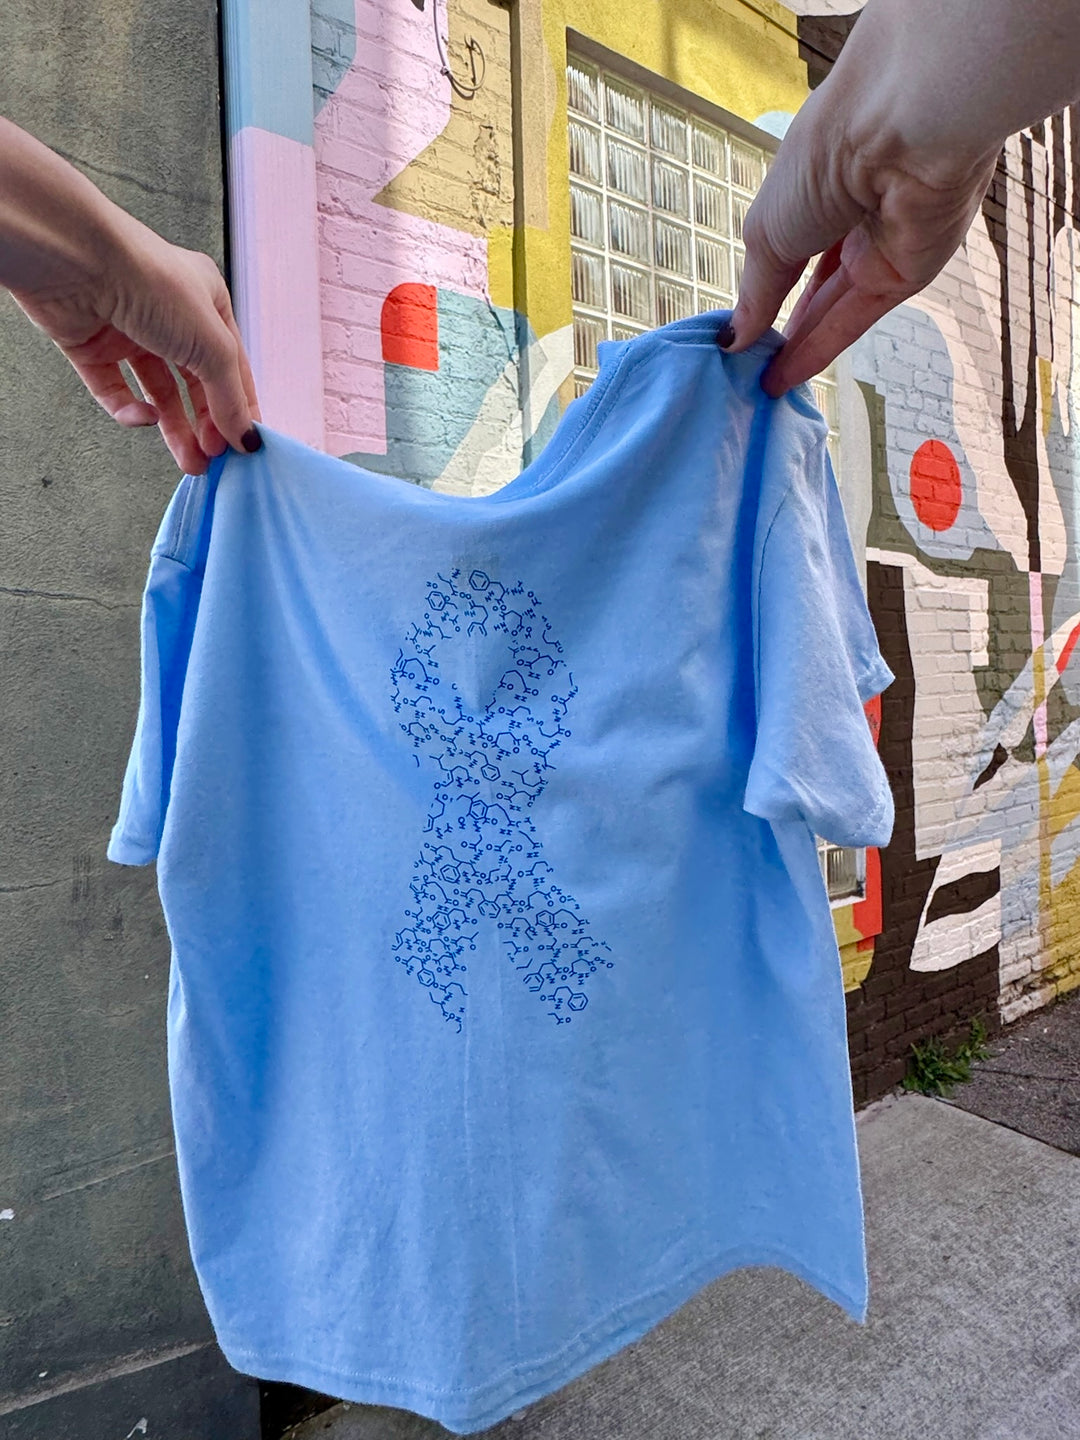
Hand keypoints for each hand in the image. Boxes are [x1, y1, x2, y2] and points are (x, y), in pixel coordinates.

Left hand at [0, 117, 259, 473]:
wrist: (76, 261)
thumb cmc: (151, 282)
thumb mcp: (212, 344)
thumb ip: (230, 397)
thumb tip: (245, 437)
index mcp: (207, 303)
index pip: (233, 367)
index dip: (241, 407)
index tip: (246, 446)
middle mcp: (170, 315)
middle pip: (195, 384)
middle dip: (207, 425)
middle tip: (215, 459)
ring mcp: (129, 331)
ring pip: (158, 392)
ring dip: (175, 428)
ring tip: (190, 462)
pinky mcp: (92, 346)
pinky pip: (115, 389)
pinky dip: (130, 409)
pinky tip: (144, 417)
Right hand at [724, 80, 997, 397]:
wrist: (903, 132)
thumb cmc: (823, 159)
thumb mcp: (768, 231)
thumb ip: (755, 292)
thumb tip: (733, 340)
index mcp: (815, 184)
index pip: (787, 247)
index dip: (763, 289)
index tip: (734, 333)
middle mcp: (851, 214)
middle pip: (812, 284)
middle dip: (779, 326)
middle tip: (744, 368)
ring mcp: (883, 245)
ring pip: (833, 307)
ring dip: (796, 347)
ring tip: (755, 384)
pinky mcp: (910, 273)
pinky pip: (857, 319)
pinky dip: (820, 349)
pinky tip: (785, 378)